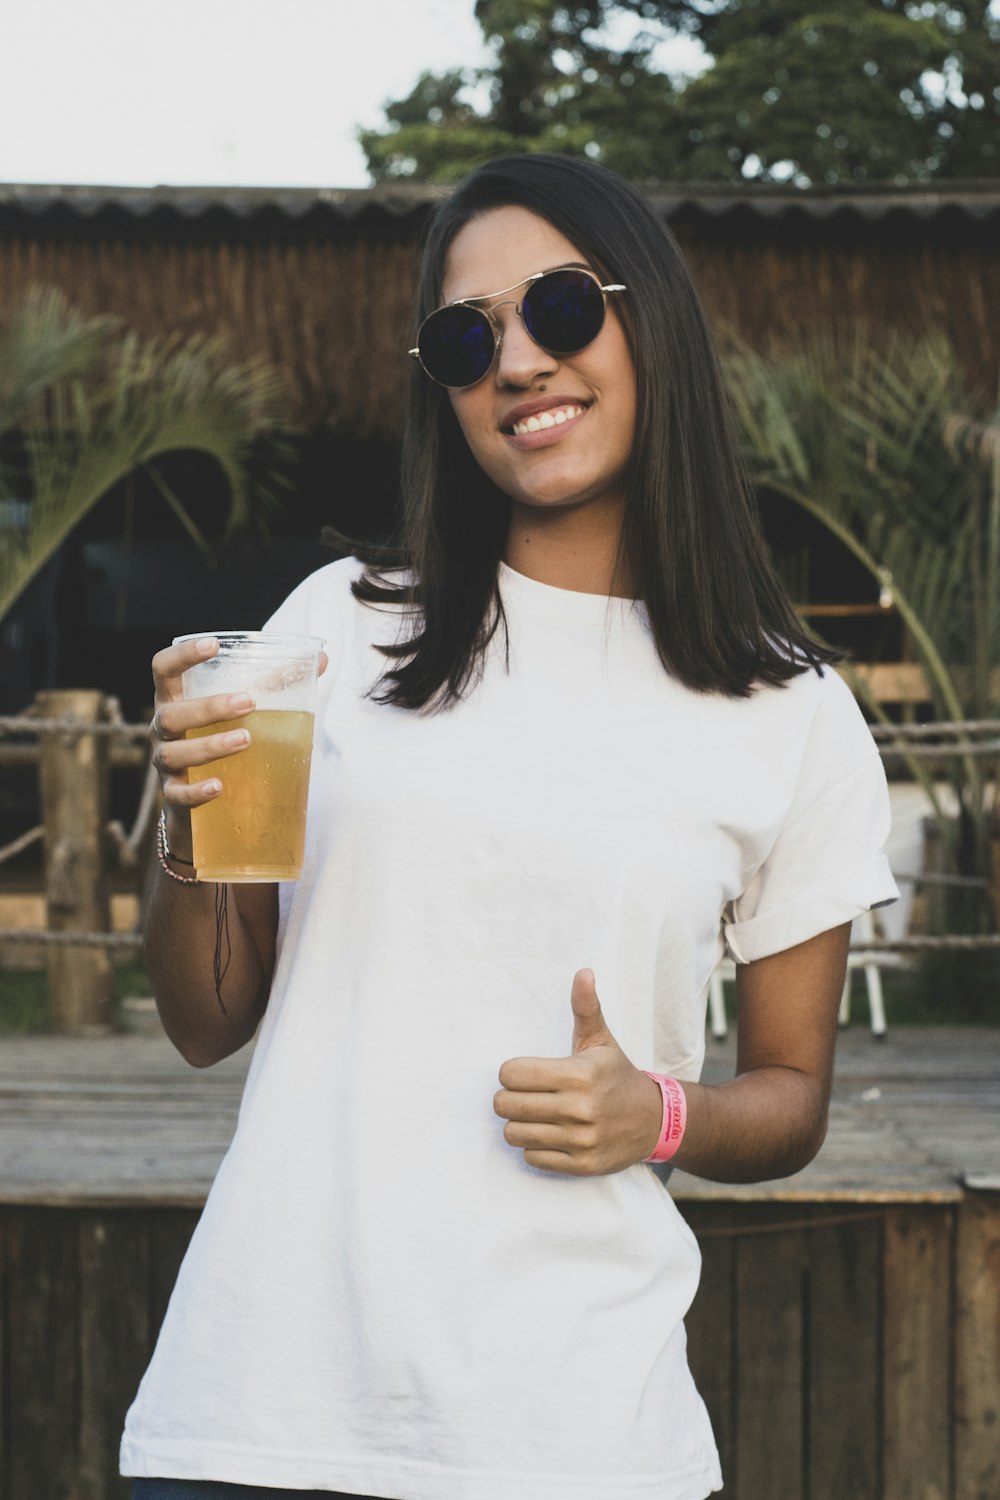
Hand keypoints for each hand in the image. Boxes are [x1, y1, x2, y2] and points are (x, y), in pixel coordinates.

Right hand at [149, 637, 327, 856]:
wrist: (204, 804)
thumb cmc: (221, 738)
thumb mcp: (243, 710)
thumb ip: (276, 684)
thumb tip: (323, 659)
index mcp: (177, 700)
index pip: (164, 669)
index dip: (183, 655)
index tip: (213, 645)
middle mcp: (164, 730)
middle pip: (172, 714)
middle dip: (209, 707)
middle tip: (248, 702)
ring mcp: (166, 764)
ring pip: (175, 753)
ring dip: (210, 746)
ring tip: (245, 740)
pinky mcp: (174, 797)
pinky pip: (179, 795)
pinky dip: (197, 790)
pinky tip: (219, 786)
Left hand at [494, 968, 663, 1174]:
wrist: (654, 1120)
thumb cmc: (616, 1075)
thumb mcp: (601, 1040)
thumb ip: (586, 1007)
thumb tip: (583, 972)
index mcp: (579, 1074)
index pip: (511, 1074)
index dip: (511, 1072)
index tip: (523, 1072)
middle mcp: (579, 1109)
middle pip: (506, 1105)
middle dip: (508, 1098)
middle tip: (523, 1094)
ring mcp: (581, 1140)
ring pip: (513, 1134)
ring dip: (518, 1124)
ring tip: (533, 1114)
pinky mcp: (581, 1165)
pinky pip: (532, 1158)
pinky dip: (534, 1147)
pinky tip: (549, 1133)